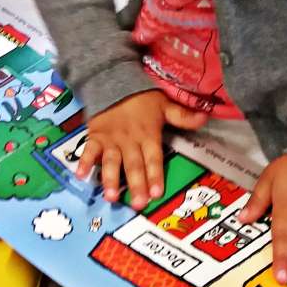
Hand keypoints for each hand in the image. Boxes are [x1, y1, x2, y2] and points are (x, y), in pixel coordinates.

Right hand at [75, 90, 207, 208]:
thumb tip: (206, 117)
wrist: (113, 81)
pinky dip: (84, 162)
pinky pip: (88, 150)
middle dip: (136, 185)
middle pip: (134, 165)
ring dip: (110, 179)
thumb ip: (183, 116)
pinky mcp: (95, 137)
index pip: (153, 158)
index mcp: (148, 135)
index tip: (157, 193)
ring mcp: (111, 140)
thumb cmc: (142, 98)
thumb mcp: (165, 104)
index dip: (155, 175)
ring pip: (111, 162)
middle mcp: (130, 140)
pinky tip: (81, 176)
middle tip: (138, 204)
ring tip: (111, 197)